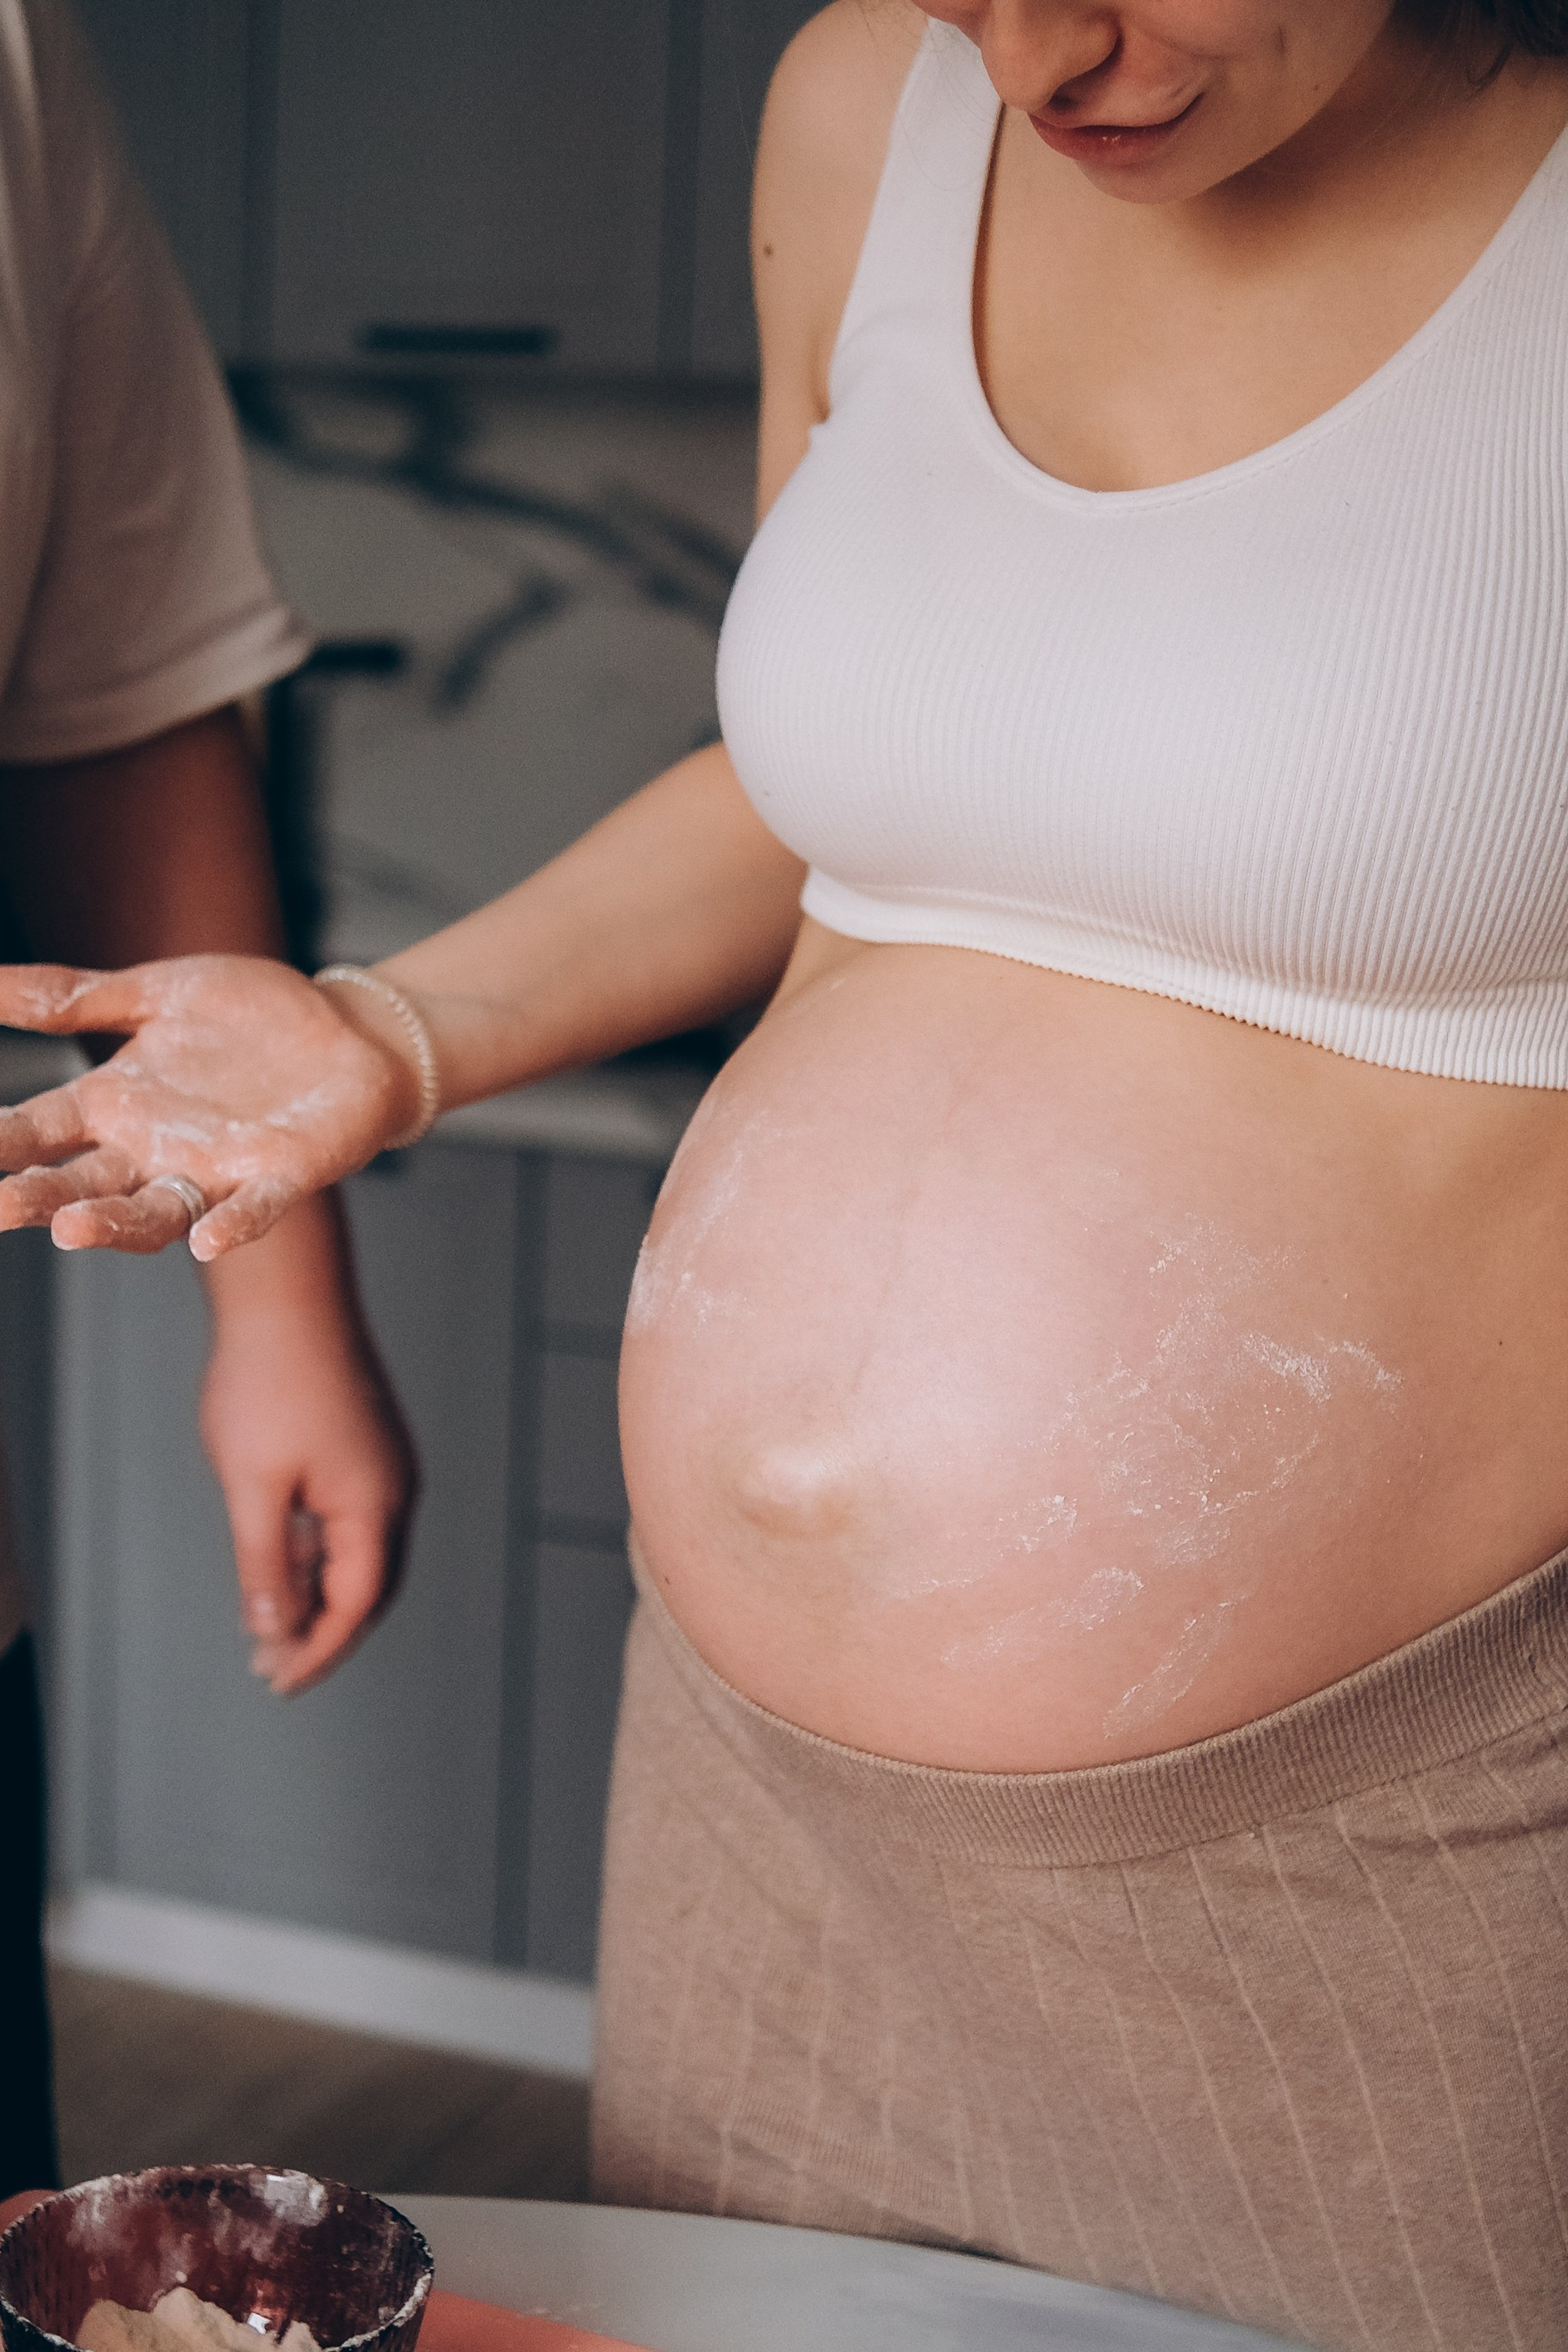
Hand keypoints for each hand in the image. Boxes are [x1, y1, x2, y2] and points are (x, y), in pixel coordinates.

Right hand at [0, 956, 418, 1257]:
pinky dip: (232, 1226)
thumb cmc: (251, 1016)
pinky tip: (208, 1241)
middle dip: (40, 1197)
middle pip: (83, 1184)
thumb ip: (78, 998)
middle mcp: (155, 1150)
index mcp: (117, 1105)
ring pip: (154, 1213)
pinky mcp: (283, 1176)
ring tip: (69, 1229)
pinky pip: (254, 1211)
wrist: (351, 1030)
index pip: (39, 1129)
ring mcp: (217, 1171)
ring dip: (113, 1225)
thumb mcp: (159, 992)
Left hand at [200, 1282, 416, 1694]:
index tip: (276, 1682)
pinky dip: (318, 1552)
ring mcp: (383, 1465)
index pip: (356, 1606)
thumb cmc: (267, 1384)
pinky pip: (349, 1518)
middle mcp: (393, 1490)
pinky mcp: (365, 1445)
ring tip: (267, 1626)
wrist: (286, 1296)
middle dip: (322, 1632)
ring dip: (317, 1592)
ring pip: (358, 1552)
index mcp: (375, 1506)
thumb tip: (274, 1630)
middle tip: (272, 1668)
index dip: (317, 1651)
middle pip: (368, 1587)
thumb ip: (266, 1564)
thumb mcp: (253, 1487)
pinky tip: (280, 1562)